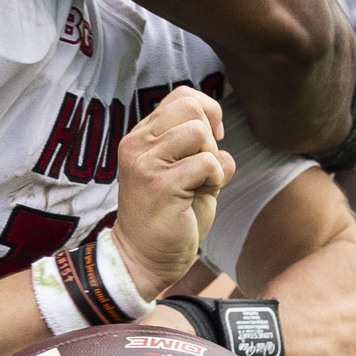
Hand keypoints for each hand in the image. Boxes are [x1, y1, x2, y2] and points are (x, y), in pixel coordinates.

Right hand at [112, 87, 234, 299]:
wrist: (145, 259)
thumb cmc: (169, 216)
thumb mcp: (179, 168)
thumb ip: (192, 142)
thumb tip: (217, 123)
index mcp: (142, 136)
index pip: (182, 96)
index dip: (207, 113)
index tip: (209, 144)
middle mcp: (138, 143)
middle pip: (191, 107)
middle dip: (211, 136)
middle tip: (204, 167)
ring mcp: (146, 162)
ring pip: (199, 132)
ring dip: (212, 159)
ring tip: (198, 184)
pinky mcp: (160, 184)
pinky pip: (207, 163)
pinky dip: (215, 180)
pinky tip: (198, 196)